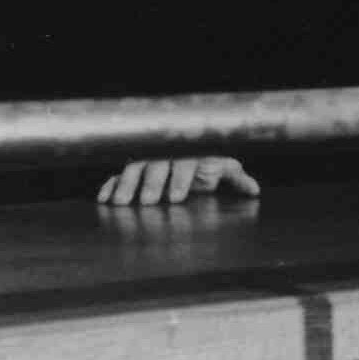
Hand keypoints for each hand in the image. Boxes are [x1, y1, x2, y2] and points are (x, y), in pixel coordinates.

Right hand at [96, 155, 261, 205]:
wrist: (189, 158)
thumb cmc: (207, 166)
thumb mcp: (223, 170)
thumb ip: (237, 179)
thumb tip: (255, 190)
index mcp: (190, 156)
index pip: (185, 165)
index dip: (180, 180)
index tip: (175, 198)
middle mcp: (167, 156)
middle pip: (157, 166)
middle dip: (152, 184)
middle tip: (147, 201)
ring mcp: (148, 161)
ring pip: (135, 168)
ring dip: (127, 185)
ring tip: (120, 203)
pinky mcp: (132, 170)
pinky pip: (118, 176)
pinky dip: (110, 185)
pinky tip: (103, 199)